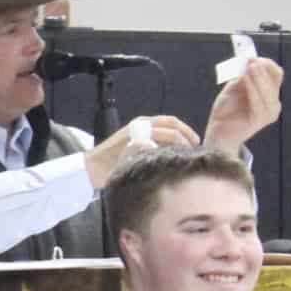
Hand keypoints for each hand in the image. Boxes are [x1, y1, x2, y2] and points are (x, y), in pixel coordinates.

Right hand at [82, 115, 199, 187]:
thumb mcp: (141, 151)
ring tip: (185, 155)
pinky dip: (165, 149)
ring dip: (179, 142)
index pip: (173, 123)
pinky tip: (169, 159)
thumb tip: (179, 152)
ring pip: (167, 132)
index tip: (196, 144)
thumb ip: (156, 146)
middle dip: (187, 137)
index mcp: (145, 124)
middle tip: (194, 150)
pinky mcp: (131, 140)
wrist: (93, 168)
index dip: (187, 132)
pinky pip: (155, 142)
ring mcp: (136, 130)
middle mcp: (142, 124)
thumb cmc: (117, 163)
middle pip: (173, 126)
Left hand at [204, 55, 283, 153]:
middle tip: (250, 58)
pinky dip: (251, 88)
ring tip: (249, 66)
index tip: (251, 56)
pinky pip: (258, 101)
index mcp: (269, 94)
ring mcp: (268, 113)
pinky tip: (244, 78)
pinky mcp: (259, 120)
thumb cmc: (226, 111)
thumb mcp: (233, 89)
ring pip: (268, 89)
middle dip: (262, 67)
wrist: (218, 134)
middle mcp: (273, 103)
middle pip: (274, 79)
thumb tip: (246, 61)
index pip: (276, 73)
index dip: (265, 63)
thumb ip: (241, 77)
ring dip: (258, 76)